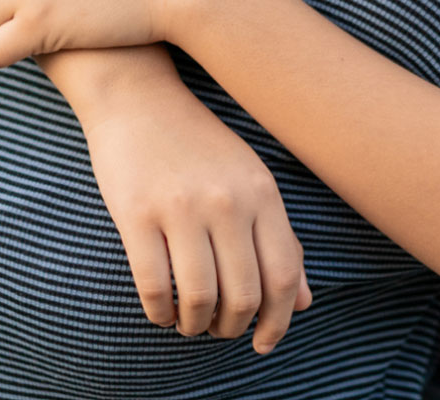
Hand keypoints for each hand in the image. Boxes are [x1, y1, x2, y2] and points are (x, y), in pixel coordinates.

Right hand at [81, 67, 310, 353]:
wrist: (139, 96)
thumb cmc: (198, 143)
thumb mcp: (249, 179)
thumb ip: (279, 238)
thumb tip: (303, 302)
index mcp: (261, 191)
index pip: (283, 275)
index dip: (278, 322)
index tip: (264, 343)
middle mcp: (227, 201)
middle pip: (243, 296)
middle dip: (232, 329)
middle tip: (220, 329)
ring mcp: (181, 208)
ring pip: (199, 300)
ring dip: (196, 326)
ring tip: (190, 322)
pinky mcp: (137, 215)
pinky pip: (154, 289)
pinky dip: (161, 314)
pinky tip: (162, 310)